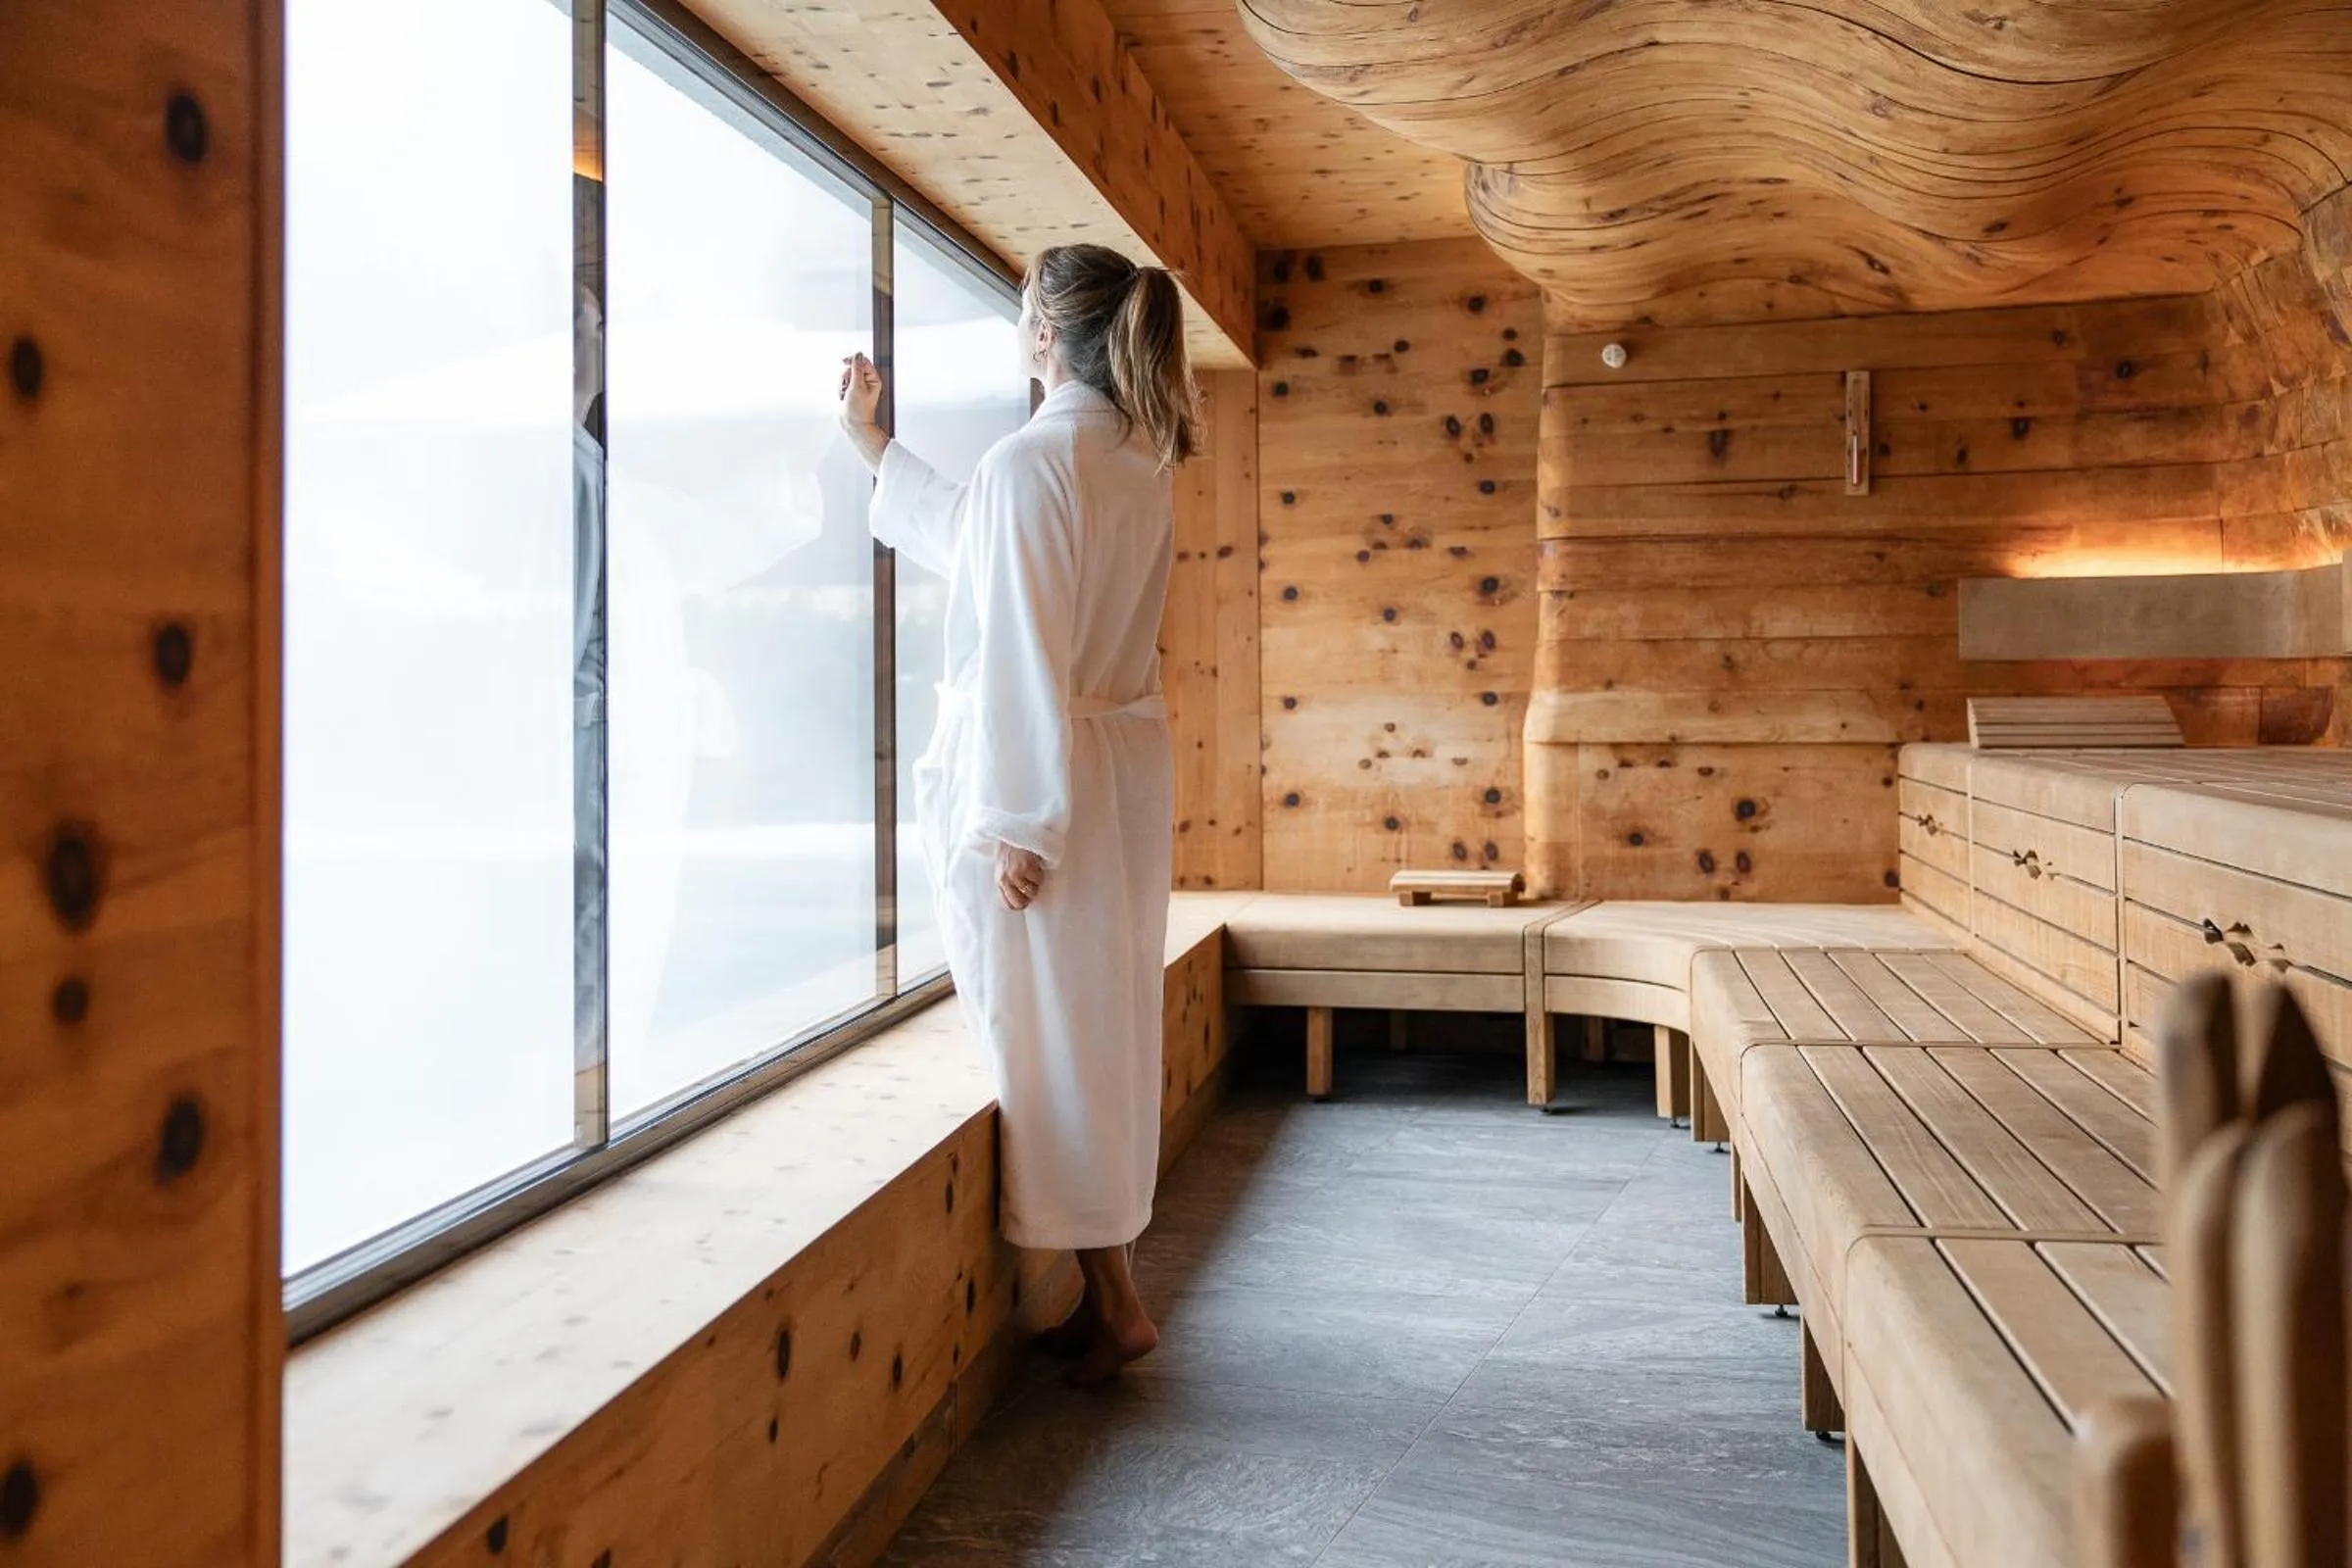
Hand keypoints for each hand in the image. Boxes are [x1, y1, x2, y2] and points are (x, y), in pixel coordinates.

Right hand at [838, 353, 887, 469]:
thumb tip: (857, 355)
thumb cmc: (858, 410)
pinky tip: (843, 397)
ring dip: (842, 384)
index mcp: (873, 379)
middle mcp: (866, 382)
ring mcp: (858, 387)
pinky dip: (840, 389)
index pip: (863, 362)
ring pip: (845, 376)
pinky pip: (842, 384)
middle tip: (847, 386)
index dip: (853, 360)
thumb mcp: (857, 386)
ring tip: (845, 394)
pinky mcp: (850, 392)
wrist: (853, 425)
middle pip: (852, 368)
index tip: (844, 361)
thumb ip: (857, 369)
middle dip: (846, 376)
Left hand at [996, 842, 1045, 911]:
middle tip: (1033, 885)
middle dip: (1030, 896)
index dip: (1021, 904)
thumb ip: (1009, 884)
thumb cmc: (1011, 851)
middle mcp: (1005, 880)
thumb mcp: (1004, 869)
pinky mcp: (1026, 867)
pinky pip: (1039, 880)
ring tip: (1034, 871)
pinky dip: (1041, 873)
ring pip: (1033, 891)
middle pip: (1022, 903)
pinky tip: (1036, 863)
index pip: (1009, 905)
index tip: (1027, 898)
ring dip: (1037, 883)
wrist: (1013, 831)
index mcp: (999, 881)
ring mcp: (1015, 874)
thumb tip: (1021, 902)